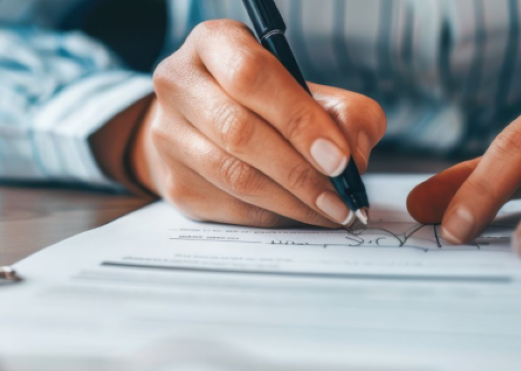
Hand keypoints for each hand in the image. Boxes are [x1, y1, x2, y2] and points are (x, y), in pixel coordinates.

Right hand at [130, 20, 385, 227]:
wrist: (207, 127)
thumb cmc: (268, 103)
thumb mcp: (312, 91)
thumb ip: (346, 114)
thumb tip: (352, 159)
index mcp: (214, 43)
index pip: (251, 76)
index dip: (298, 120)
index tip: (339, 158)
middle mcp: (179, 82)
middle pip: (239, 131)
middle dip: (300, 171)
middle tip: (341, 198)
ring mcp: (168, 134)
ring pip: (233, 175)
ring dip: (291, 201)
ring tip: (329, 211)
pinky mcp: (174, 181)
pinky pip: (229, 206)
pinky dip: (273, 216)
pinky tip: (300, 214)